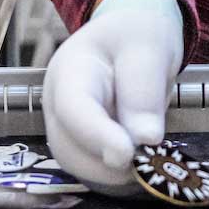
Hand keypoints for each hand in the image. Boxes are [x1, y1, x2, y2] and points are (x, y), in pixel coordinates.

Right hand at [42, 0, 186, 188]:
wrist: (133, 34)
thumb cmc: (138, 35)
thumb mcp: (150, 47)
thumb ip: (144, 90)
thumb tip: (145, 139)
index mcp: (71, 69)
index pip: (73, 107)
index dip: (96, 135)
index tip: (127, 155)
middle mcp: (58, 101)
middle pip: (67, 145)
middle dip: (106, 163)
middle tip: (149, 163)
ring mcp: (66, 124)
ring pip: (77, 163)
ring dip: (112, 173)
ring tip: (148, 163)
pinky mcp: (81, 142)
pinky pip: (91, 166)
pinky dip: (115, 174)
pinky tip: (141, 165)